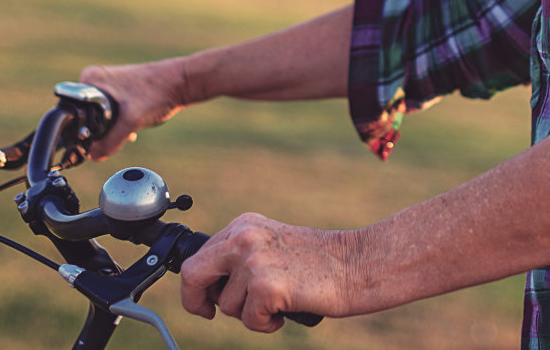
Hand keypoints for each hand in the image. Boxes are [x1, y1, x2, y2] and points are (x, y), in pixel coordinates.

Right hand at [78, 58, 190, 159]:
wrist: (181, 84)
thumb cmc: (157, 92)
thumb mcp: (131, 121)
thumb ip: (110, 142)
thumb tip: (93, 156)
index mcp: (89, 80)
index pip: (72, 112)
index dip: (80, 131)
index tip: (91, 142)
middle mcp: (94, 80)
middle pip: (85, 117)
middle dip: (99, 132)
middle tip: (118, 133)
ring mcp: (106, 87)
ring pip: (98, 119)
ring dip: (111, 130)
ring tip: (129, 128)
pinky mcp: (117, 93)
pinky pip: (109, 116)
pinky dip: (119, 126)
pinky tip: (132, 129)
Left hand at [180, 214, 356, 332]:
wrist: (355, 264)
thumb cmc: (319, 263)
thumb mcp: (272, 247)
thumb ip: (242, 258)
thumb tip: (208, 288)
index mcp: (244, 225)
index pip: (200, 256)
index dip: (197, 285)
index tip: (204, 300)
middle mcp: (244, 238)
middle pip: (194, 275)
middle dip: (195, 301)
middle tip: (208, 313)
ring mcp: (254, 260)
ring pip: (226, 306)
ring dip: (248, 315)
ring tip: (277, 304)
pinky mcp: (266, 285)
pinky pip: (248, 321)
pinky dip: (266, 325)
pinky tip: (285, 311)